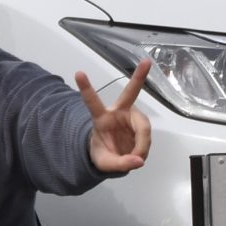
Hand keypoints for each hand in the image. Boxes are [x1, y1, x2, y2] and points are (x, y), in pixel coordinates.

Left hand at [75, 58, 151, 174]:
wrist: (112, 157)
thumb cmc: (103, 154)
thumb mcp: (105, 164)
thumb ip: (120, 163)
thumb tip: (139, 161)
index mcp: (101, 119)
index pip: (92, 102)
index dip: (86, 88)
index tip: (78, 73)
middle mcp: (118, 112)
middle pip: (130, 93)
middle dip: (139, 77)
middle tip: (147, 62)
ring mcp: (132, 117)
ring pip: (143, 126)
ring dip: (142, 144)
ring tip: (136, 159)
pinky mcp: (141, 125)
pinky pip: (147, 136)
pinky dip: (144, 148)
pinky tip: (138, 155)